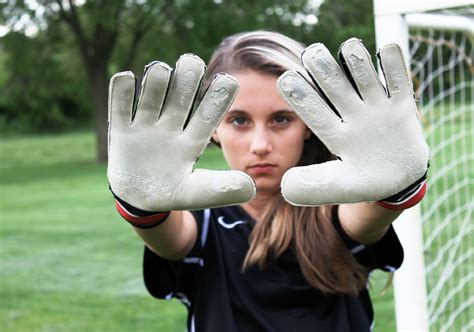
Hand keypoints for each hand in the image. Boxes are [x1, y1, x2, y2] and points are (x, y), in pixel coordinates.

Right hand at [107, 54, 254, 211]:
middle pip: (179, 100)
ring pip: (152, 99)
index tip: (230, 81)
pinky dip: (121, 93)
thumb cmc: (174, 193)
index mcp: (192, 141)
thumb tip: (251, 187)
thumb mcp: (199, 193)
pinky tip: (126, 77)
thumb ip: (224, 188)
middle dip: (186, 82)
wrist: (142, 200)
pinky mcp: (121, 131)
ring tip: (161, 69)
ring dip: (156, 84)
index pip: (207, 117)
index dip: (217, 100)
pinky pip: (120, 108)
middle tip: (193, 62)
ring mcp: (146, 127)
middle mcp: (171, 128)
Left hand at [277, 38, 428, 205]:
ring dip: (357, 64)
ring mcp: (377, 109)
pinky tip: (386, 50)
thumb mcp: (340, 187)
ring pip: (365, 80)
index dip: (302, 97)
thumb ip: (313, 186)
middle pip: (336, 89)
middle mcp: (353, 116)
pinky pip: (398, 83)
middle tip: (312, 53)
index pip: (315, 113)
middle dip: (324, 71)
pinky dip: (395, 67)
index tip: (285, 79)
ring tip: (348, 47)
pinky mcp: (401, 106)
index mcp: (335, 134)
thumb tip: (284, 186)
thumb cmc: (365, 182)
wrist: (400, 178)